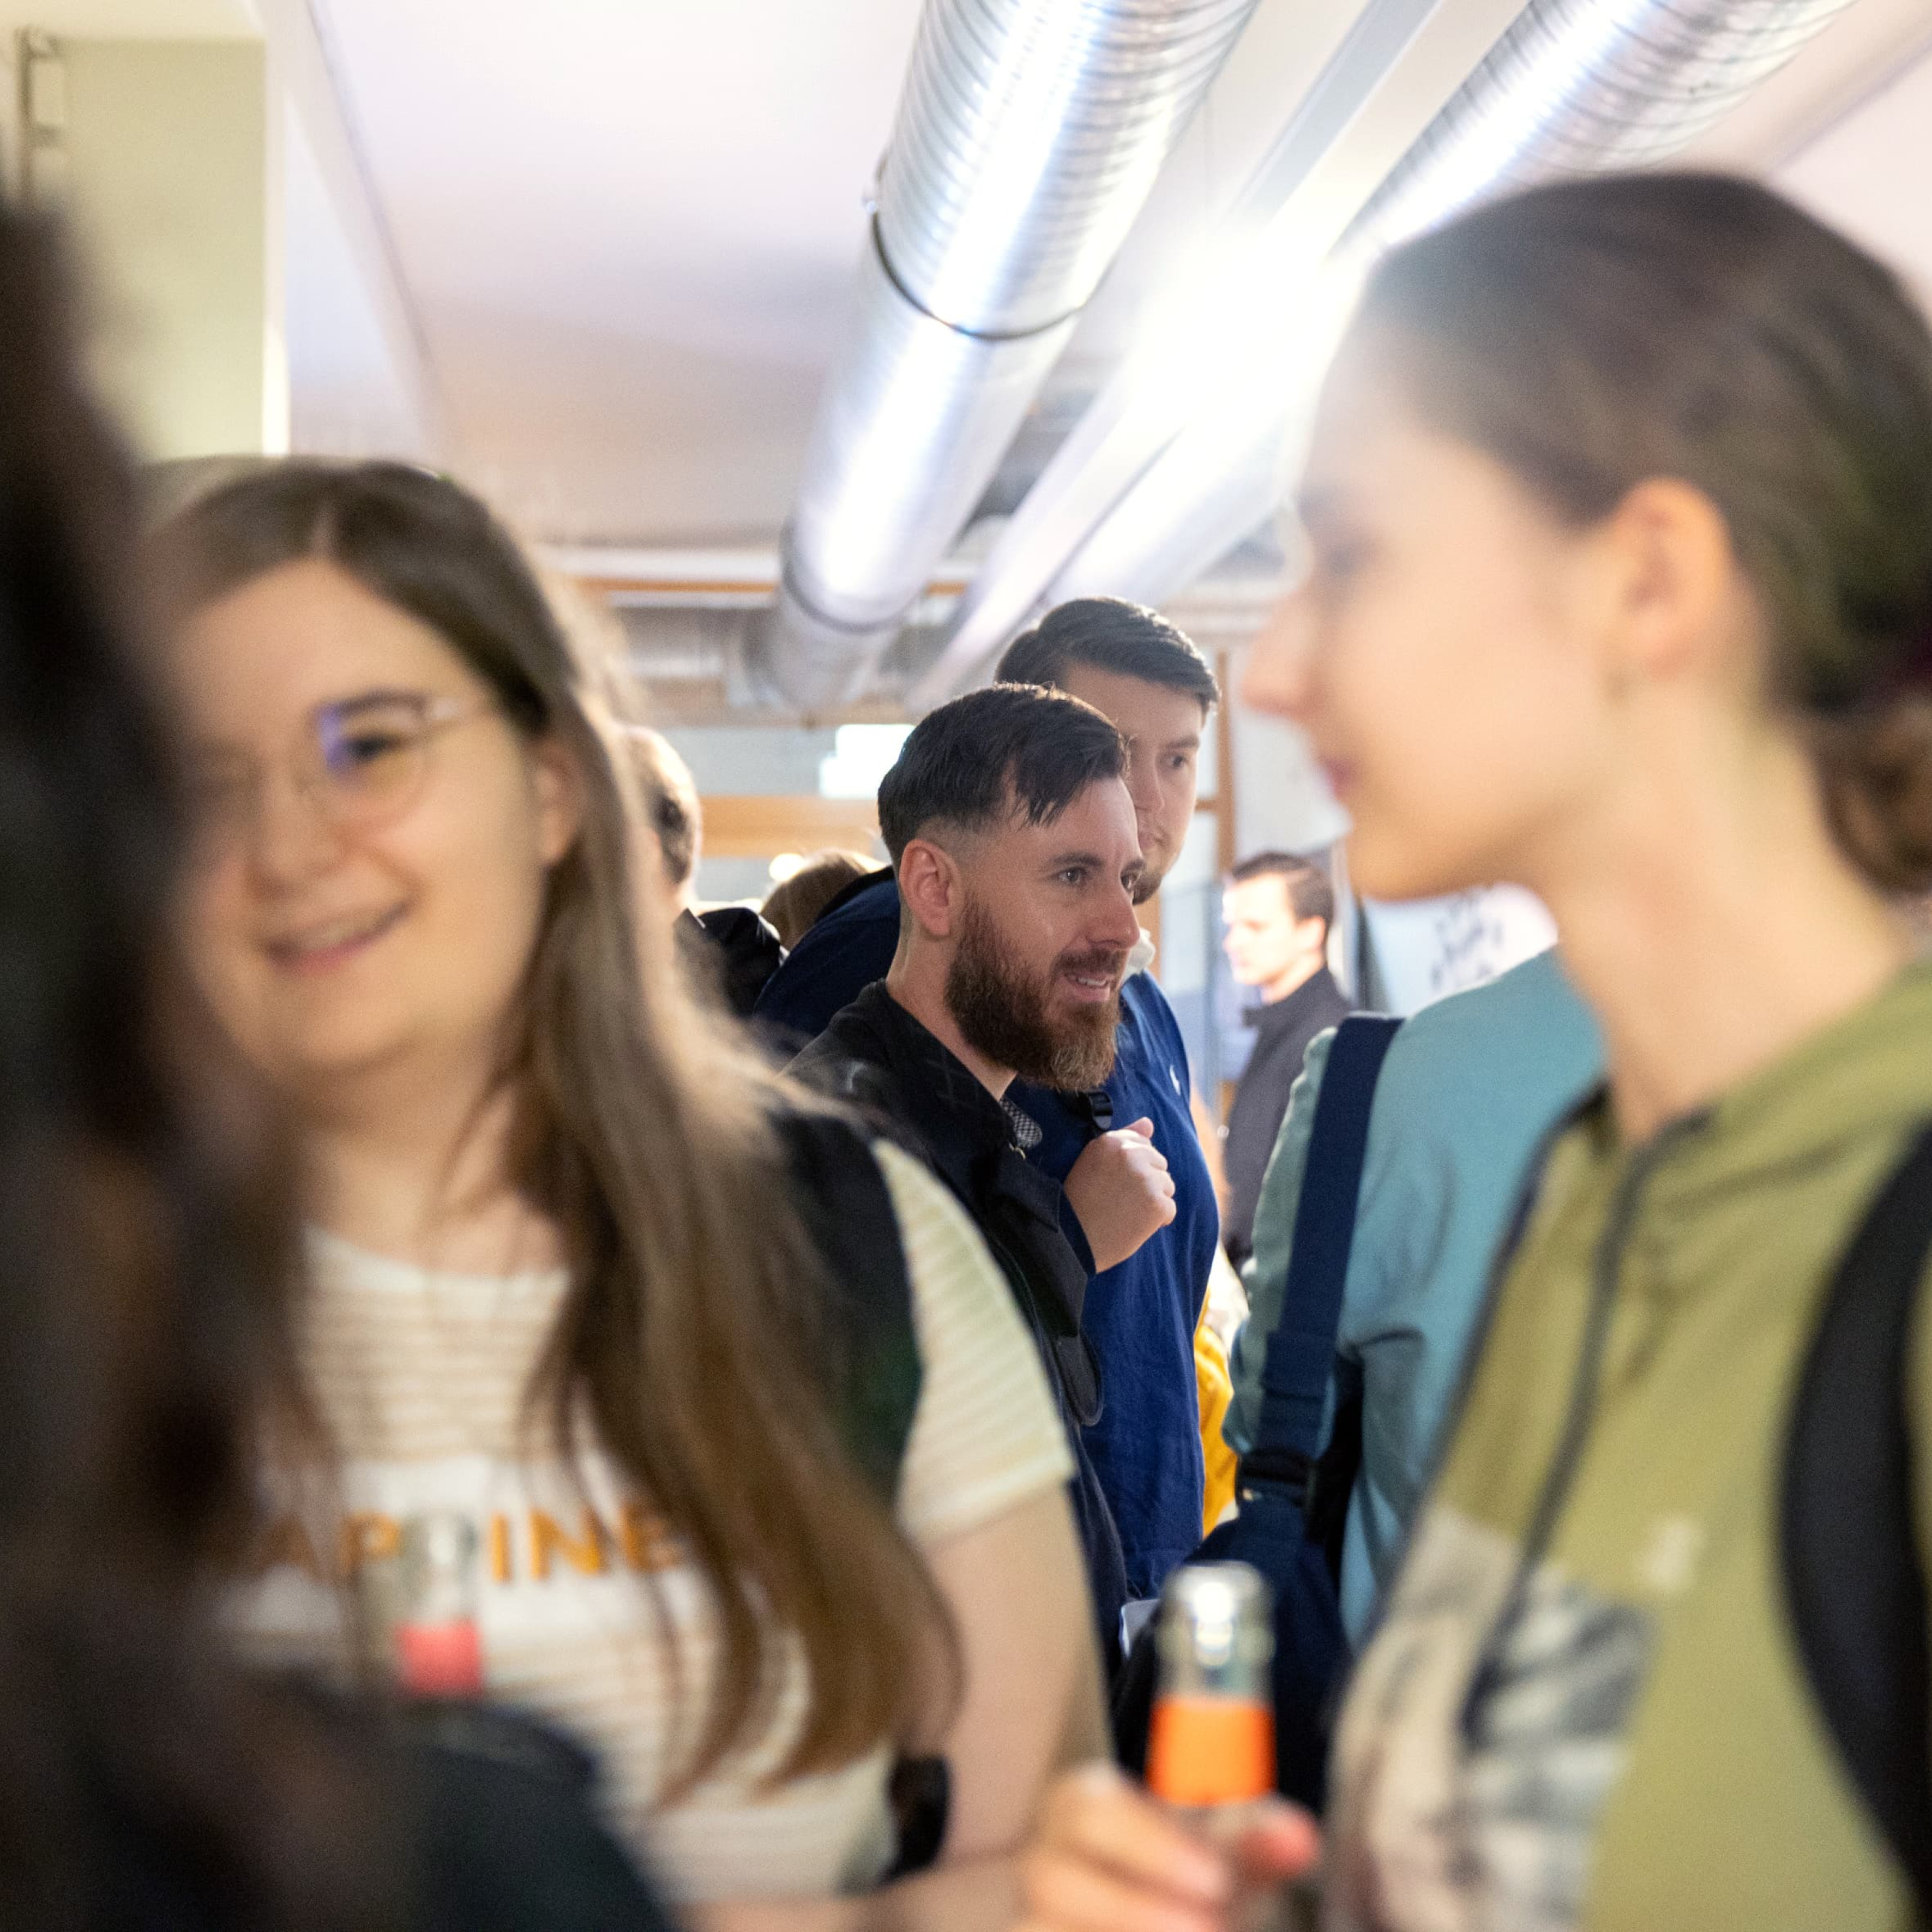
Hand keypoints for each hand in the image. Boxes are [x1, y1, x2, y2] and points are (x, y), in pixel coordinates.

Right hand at [1018, 1762, 1317, 1931]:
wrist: (1166, 1917)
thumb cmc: (1189, 1884)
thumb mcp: (1225, 1862)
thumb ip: (1259, 1845)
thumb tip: (1300, 1837)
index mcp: (1080, 1806)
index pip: (1091, 1811)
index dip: (1149, 1846)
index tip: (1216, 1879)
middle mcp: (1043, 1862)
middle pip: (1052, 1878)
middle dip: (1133, 1908)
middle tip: (1213, 1928)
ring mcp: (1029, 1919)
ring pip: (1038, 1927)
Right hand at [1064, 1119, 1176, 1271]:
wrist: (1073, 1240)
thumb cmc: (1081, 1203)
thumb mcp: (1095, 1161)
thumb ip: (1124, 1138)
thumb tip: (1149, 1122)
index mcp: (1111, 1140)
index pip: (1143, 1144)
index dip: (1133, 1167)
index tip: (1115, 1182)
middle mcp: (1130, 1154)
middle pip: (1158, 1164)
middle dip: (1146, 1182)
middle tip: (1118, 1200)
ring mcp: (1146, 1178)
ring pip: (1167, 1186)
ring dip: (1152, 1201)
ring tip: (1125, 1212)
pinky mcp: (1157, 1203)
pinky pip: (1169, 1209)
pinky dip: (1157, 1220)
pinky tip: (1135, 1225)